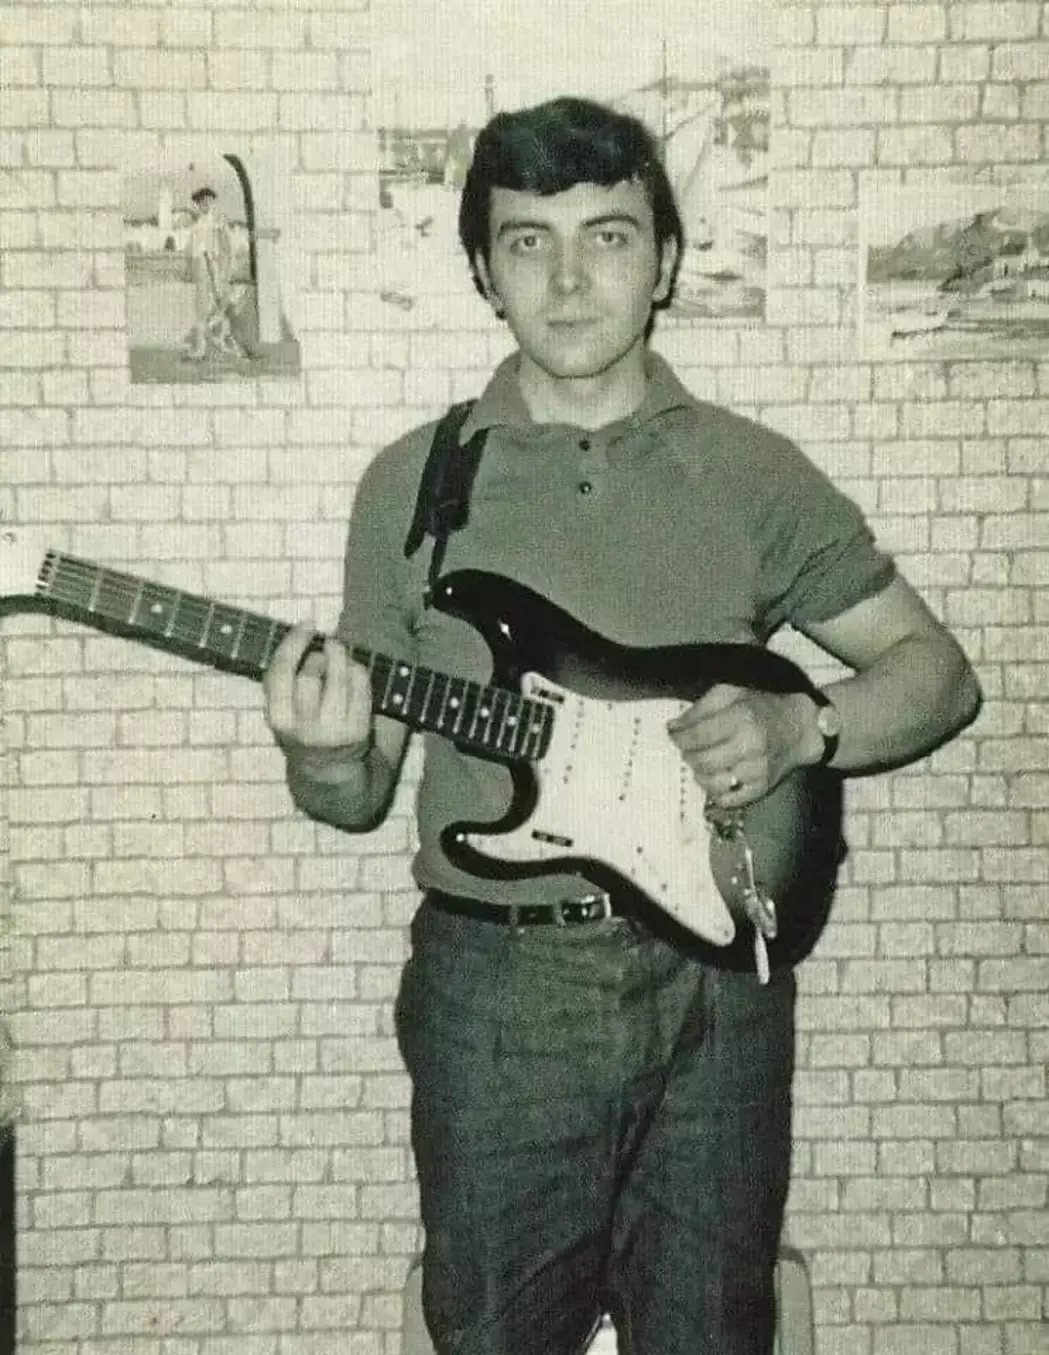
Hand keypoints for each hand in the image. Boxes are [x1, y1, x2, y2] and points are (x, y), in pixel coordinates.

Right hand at [262, 624, 373, 773]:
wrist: (327, 768)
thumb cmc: (302, 725)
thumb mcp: (282, 707)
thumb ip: (285, 677)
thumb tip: (306, 633)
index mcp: (278, 717)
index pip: (281, 672)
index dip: (294, 642)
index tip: (307, 624)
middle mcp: (303, 727)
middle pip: (310, 674)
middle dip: (319, 654)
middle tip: (324, 650)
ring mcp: (332, 730)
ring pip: (339, 679)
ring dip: (340, 656)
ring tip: (339, 652)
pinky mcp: (358, 731)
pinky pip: (361, 688)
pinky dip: (358, 670)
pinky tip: (353, 671)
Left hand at [667, 684, 815, 806]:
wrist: (798, 727)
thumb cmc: (760, 707)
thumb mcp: (729, 695)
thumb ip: (698, 709)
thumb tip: (672, 727)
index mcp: (740, 718)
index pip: (697, 736)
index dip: (679, 738)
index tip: (674, 736)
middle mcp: (749, 746)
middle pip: (702, 761)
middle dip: (688, 756)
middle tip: (688, 750)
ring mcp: (757, 770)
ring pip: (711, 783)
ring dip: (699, 774)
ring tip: (702, 763)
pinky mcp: (762, 788)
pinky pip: (728, 800)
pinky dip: (715, 792)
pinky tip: (715, 778)